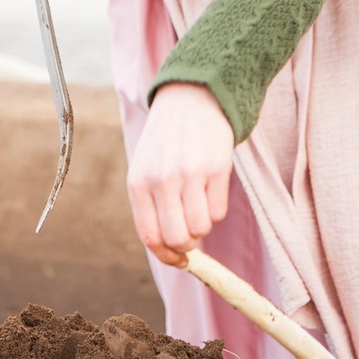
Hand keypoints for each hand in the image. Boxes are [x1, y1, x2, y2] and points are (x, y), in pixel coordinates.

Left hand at [127, 83, 233, 267]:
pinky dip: (216, 208)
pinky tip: (209, 185)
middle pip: (178, 240)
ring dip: (202, 225)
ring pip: (201, 229)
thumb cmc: (165, 142)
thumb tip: (173, 254)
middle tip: (190, 229)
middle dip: (187, 244)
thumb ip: (152, 208)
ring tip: (198, 202)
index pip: (151, 237)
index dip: (167, 256)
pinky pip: (219, 212)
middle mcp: (162, 179)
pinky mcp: (217, 168)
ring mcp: (190, 174)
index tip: (178, 259)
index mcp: (139, 183)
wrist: (190, 99)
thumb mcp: (146, 169)